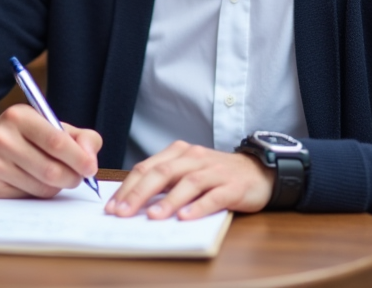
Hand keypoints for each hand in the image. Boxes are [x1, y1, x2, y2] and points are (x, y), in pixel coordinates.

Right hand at [0, 105, 101, 198]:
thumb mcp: (47, 124)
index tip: (91, 168)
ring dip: (57, 186)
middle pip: (50, 169)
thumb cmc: (20, 134)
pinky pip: (27, 197)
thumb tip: (91, 157)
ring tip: (56, 177)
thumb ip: (78, 137)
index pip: (56, 141)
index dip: (78, 158)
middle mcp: (1, 138)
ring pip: (41, 186)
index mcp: (19, 116)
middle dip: (72, 177)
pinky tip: (34, 181)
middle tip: (79, 177)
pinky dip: (39, 193)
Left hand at [105, 141, 273, 220]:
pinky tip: (186, 218)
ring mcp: (215, 171)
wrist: (258, 171)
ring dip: (168, 200)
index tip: (113, 207)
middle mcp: (195, 157)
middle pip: (163, 172)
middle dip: (140, 193)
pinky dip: (199, 206)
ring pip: (188, 183)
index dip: (128, 187)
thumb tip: (133, 202)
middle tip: (124, 212)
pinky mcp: (233, 186)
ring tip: (153, 216)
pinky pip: (214, 196)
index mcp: (179, 152)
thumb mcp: (188, 171)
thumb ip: (165, 181)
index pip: (147, 167)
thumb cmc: (216, 175)